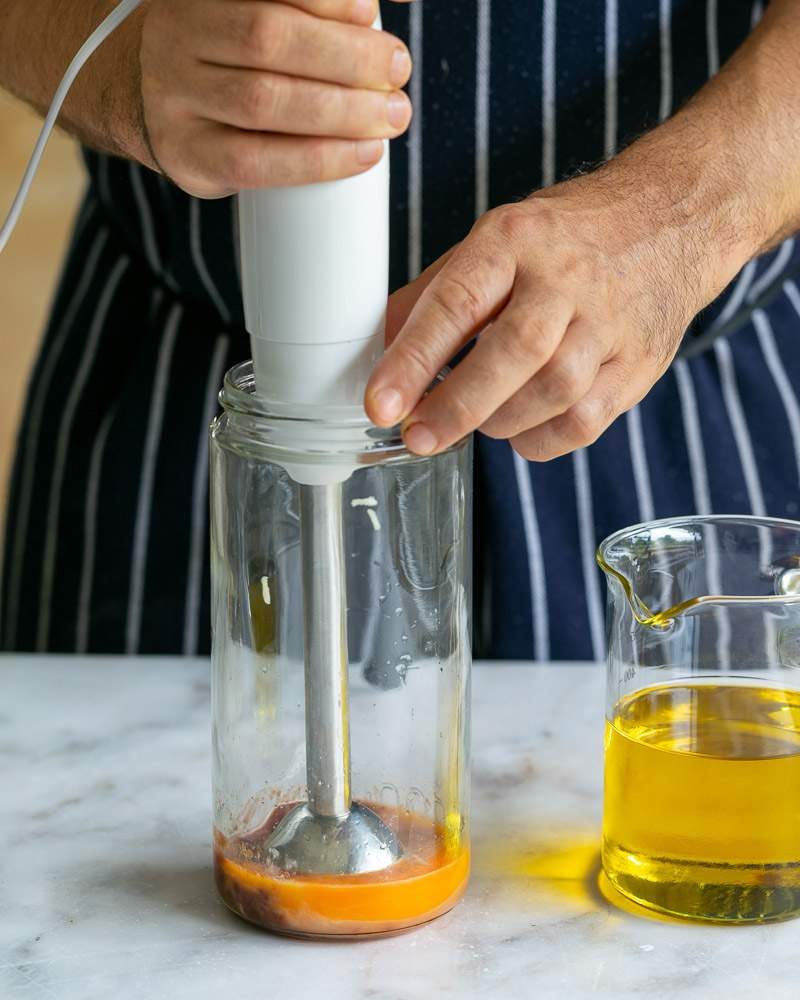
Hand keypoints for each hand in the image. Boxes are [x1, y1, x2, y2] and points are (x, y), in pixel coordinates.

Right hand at [139, 0, 413, 196]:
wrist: (157, 101)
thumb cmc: (231, 53)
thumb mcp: (260, 10)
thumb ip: (315, 6)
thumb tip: (392, 3)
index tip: (369, 12)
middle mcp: (177, 33)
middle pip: (266, 37)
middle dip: (345, 55)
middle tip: (397, 68)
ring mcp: (174, 96)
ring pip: (263, 101)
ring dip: (341, 112)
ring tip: (392, 116)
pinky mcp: (187, 154)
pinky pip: (256, 162)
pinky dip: (318, 160)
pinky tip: (363, 154)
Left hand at [365, 165, 750, 460]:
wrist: (669, 223)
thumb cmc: (564, 241)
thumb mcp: (494, 242)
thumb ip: (434, 296)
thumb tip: (380, 352)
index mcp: (516, 239)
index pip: (457, 302)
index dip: (413, 360)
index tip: (379, 404)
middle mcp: (567, 278)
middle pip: (513, 352)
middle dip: (457, 405)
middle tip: (418, 437)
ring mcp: (610, 323)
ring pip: (552, 392)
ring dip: (500, 422)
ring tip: (476, 421)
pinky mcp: (638, 364)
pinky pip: (584, 422)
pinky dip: (541, 439)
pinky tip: (522, 428)